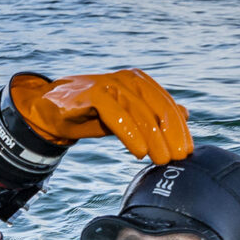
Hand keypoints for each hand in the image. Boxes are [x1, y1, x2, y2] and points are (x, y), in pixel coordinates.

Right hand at [11, 69, 193, 164]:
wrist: (53, 109)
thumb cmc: (93, 113)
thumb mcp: (128, 116)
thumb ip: (154, 114)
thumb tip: (185, 113)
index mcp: (141, 83)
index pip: (167, 106)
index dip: (179, 130)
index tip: (186, 152)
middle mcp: (128, 80)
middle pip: (157, 108)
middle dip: (171, 135)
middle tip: (177, 159)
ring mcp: (110, 83)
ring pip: (139, 112)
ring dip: (153, 138)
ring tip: (160, 159)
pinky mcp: (92, 93)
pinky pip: (116, 113)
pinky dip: (130, 133)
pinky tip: (139, 152)